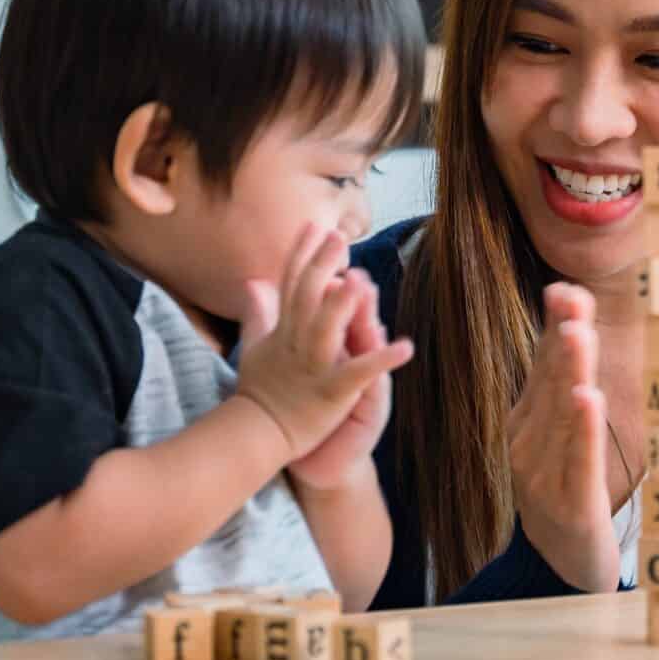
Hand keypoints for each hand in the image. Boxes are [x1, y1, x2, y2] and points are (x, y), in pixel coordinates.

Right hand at [235, 227, 412, 461]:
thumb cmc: (260, 390)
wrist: (256, 435)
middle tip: (338, 236)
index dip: (302, 253)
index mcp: (284, 330)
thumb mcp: (255, 345)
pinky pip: (358, 373)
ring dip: (343, 307)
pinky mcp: (330, 392)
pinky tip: (405, 347)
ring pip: (326, 331)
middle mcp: (296, 343)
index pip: (292, 284)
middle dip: (322, 267)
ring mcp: (313, 367)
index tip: (313, 224)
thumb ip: (258, 310)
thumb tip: (253, 280)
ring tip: (361, 282)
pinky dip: (380, 360)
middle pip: (308, 298)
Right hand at [502, 283, 619, 592]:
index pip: (541, 366)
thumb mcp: (560, 436)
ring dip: (570, 373)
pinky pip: (579, 461)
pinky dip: (583, 429)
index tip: (565, 288)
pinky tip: (587, 399)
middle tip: (572, 299)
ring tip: (579, 335)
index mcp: (523, 423)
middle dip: (562, 340)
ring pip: (562, 417)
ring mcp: (543, 477)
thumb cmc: (565, 492)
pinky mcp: (570, 506)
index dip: (554, 327)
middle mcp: (525, 445)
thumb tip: (571, 323)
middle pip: (548, 384)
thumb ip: (563, 384)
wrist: (562, 566)